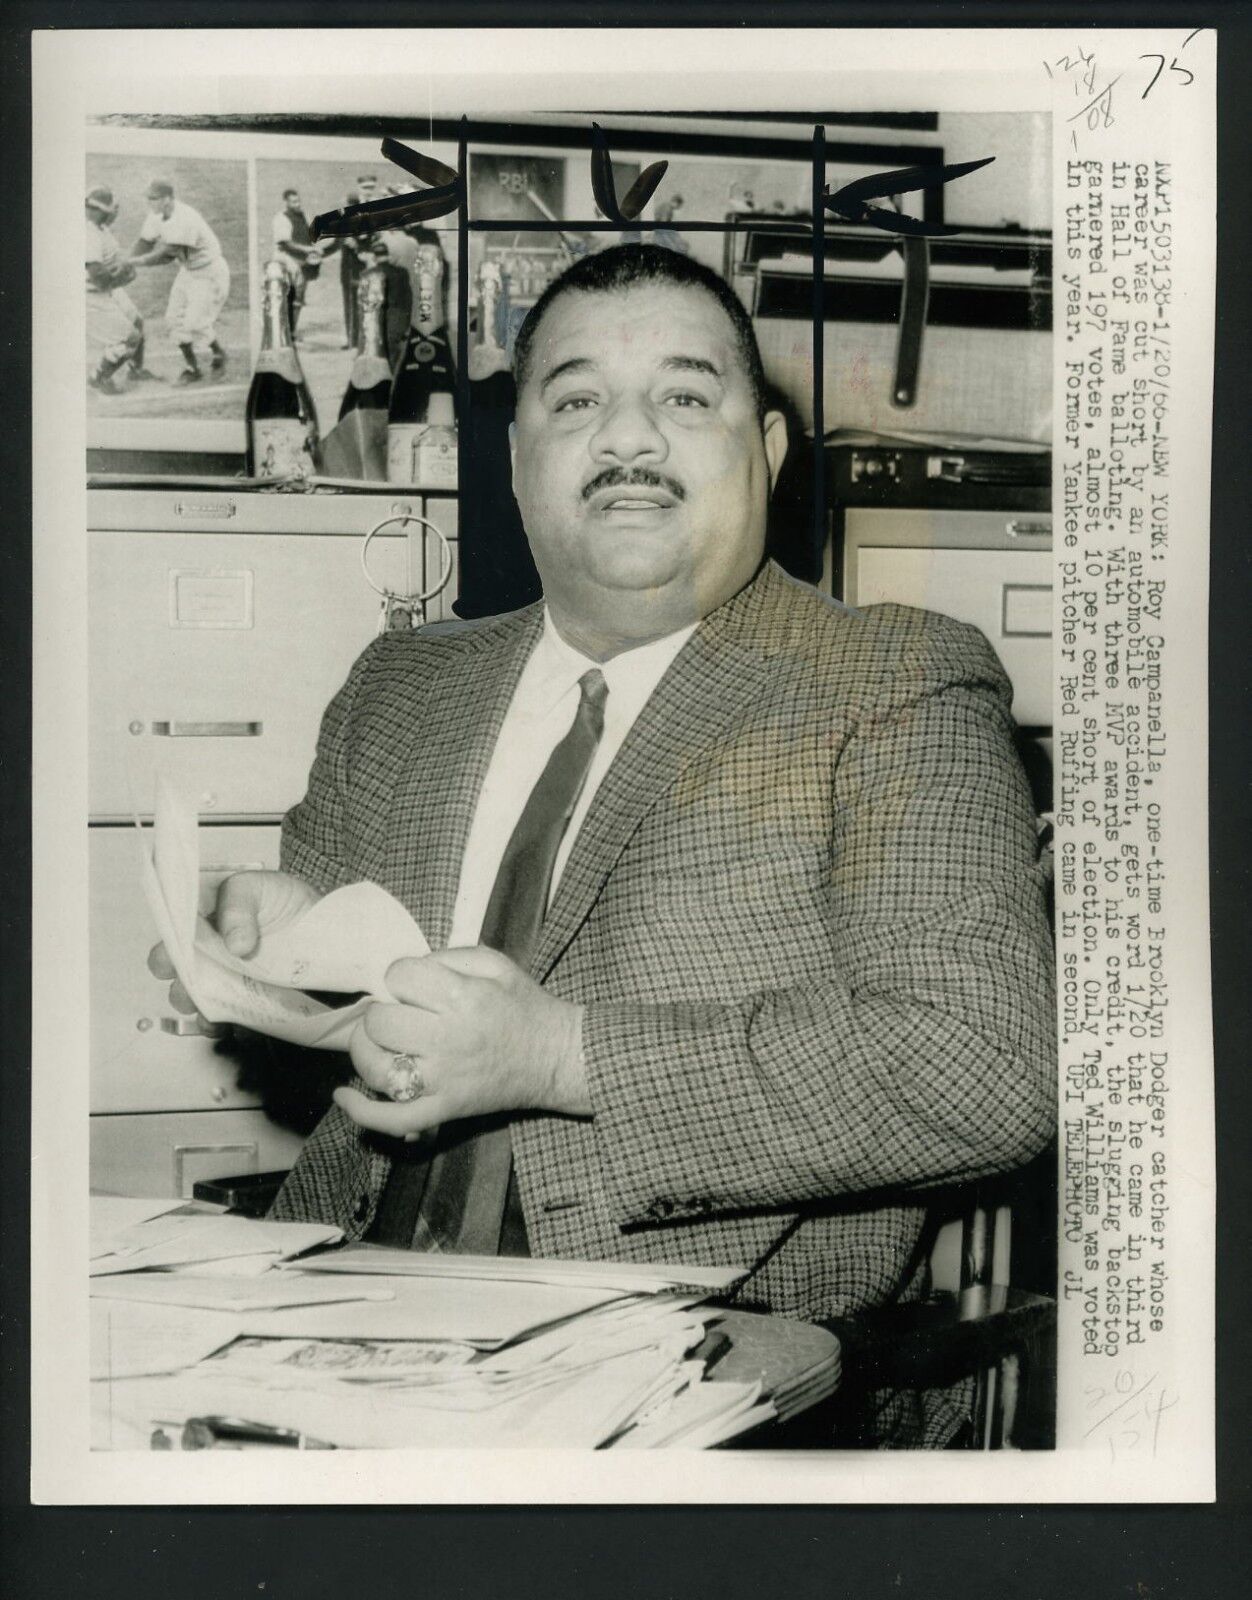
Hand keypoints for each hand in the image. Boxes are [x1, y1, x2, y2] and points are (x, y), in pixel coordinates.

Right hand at [147, 868, 321, 1011]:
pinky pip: (225, 1019)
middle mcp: (208, 954)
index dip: (167, 953)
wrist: (325, 927)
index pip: (173, 940)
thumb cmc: (284, 899)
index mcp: (202, 922)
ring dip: (199, 1009)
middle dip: (181, 986)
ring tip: (210, 1011)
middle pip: (182, 975)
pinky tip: (228, 1024)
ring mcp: (226, 979)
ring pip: (199, 1001)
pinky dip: (221, 1025)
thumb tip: (235, 945)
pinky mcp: (245, 1001)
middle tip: (191, 989)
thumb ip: (238, 907)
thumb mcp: (257, 886)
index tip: (170, 962)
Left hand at [335, 947, 588, 1139]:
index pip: (398, 978)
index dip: (399, 976)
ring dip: (366, 1052)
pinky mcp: (445, 1109)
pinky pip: (395, 1119)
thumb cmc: (525, 1005)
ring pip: (378, 1068)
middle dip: (381, 1012)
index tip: (411, 984)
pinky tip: (343, 1096)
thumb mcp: (496, 963)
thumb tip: (405, 970)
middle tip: (398, 1013)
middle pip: (381, 1022)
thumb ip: (449, 955)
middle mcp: (449, 1038)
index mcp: (463, 996)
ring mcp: (445, 1079)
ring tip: (376, 1043)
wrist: (557, 1057)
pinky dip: (362, 1113)